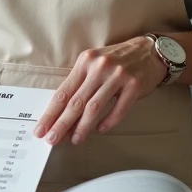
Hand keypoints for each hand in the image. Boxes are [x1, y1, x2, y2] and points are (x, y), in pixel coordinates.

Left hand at [33, 38, 165, 146]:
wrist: (151, 51)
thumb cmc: (118, 60)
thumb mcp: (95, 63)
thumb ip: (81, 82)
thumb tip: (63, 112)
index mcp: (86, 61)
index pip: (63, 91)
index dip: (51, 112)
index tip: (41, 128)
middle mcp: (100, 67)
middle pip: (76, 101)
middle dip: (62, 123)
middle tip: (51, 139)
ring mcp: (118, 76)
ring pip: (94, 107)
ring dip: (83, 127)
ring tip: (75, 140)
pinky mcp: (134, 85)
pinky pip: (118, 109)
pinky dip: (108, 121)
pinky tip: (100, 129)